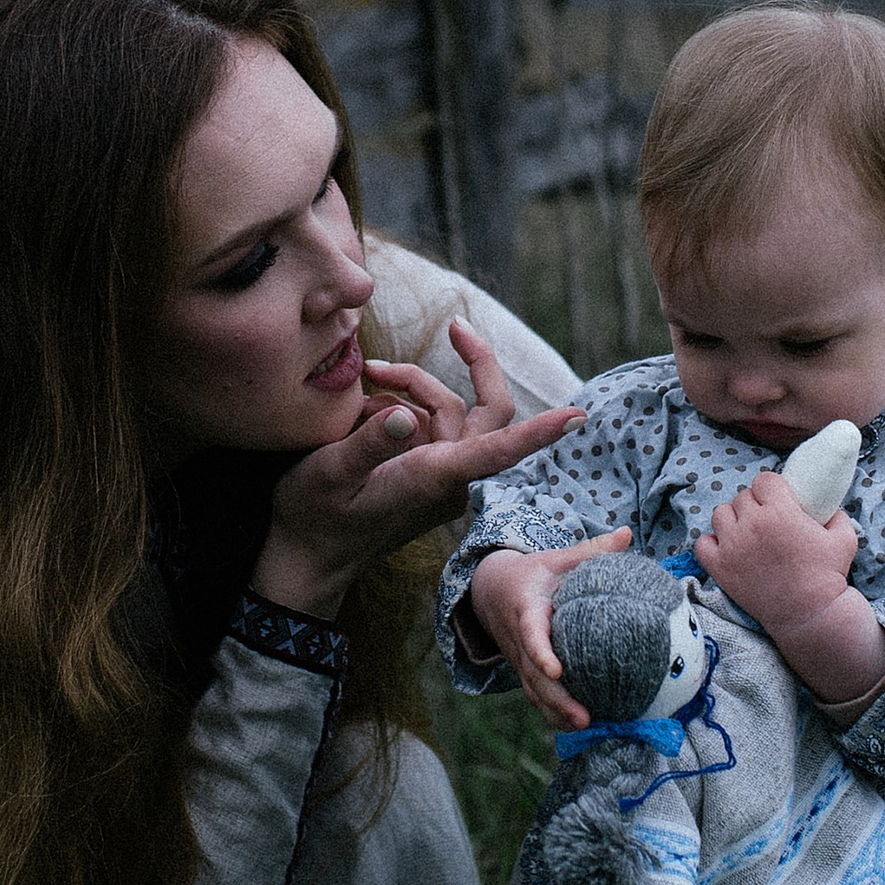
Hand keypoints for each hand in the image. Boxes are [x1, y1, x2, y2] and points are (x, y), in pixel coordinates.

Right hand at [254, 324, 583, 618]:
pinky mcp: (425, 473)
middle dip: (476, 364)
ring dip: (412, 385)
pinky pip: (427, 425)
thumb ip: (368, 443)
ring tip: (366, 375)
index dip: (539, 433)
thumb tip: (403, 414)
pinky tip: (362, 407)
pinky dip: (401, 406)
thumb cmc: (312, 519)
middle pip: (487, 411)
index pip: (499, 451)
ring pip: (448, 410)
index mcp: (433, 477)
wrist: (305, 558)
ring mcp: (438, 474)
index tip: (578, 417)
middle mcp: (447, 476)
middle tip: (456, 325)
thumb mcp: (327, 474)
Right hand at [465, 533, 637, 726]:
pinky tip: (577, 727)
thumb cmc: (533, 573)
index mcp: (527, 610)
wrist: (490, 589)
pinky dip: (552, 713)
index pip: (531, 634)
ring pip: (534, 691)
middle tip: (584, 716)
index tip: (556, 670)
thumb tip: (628, 534)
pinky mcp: (524, 670)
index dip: (541, 654)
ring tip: (585, 727)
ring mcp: (519, 659)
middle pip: (534, 675)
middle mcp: (520, 640)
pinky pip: (536, 696)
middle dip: (557, 698)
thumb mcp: (557, 558)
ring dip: (556, 712)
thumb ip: (591, 550)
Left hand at [694, 469, 857, 616]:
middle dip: (755, 505)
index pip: (764, 480)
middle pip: (742, 497)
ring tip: (746, 532)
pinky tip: (728, 549)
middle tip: (766, 520)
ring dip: (733, 519)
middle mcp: (752, 524)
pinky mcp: (720, 567)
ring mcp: (732, 546)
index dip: (771, 488)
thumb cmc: (828, 576)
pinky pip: (702, 543)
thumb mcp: (844, 539)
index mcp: (780, 511)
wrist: (808, 615)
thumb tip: (827, 506)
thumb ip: (837, 515)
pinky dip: (712, 543)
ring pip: (720, 514)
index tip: (777, 498)